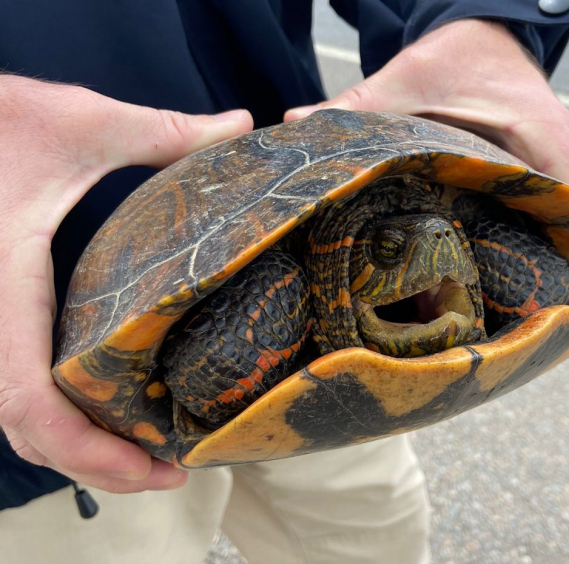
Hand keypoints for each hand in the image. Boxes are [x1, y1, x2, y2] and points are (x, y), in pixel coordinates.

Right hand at [0, 75, 252, 492]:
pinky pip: (10, 389)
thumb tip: (241, 126)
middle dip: (98, 465)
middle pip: (26, 434)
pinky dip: (56, 415)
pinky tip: (105, 405)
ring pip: (12, 420)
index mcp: (3, 287)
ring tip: (147, 450)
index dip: (93, 454)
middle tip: (171, 469)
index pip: (30, 405)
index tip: (161, 468)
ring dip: (77, 447)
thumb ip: (162, 132)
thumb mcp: (77, 120)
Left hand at [286, 19, 568, 313]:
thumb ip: (363, 103)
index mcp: (542, 140)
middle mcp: (555, 163)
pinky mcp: (527, 182)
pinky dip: (528, 259)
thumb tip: (299, 121)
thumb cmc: (456, 53)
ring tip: (501, 330)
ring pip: (563, 241)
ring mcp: (546, 176)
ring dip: (542, 281)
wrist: (479, 32)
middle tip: (517, 339)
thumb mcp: (410, 77)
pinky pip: (541, 227)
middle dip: (557, 291)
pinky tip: (487, 291)